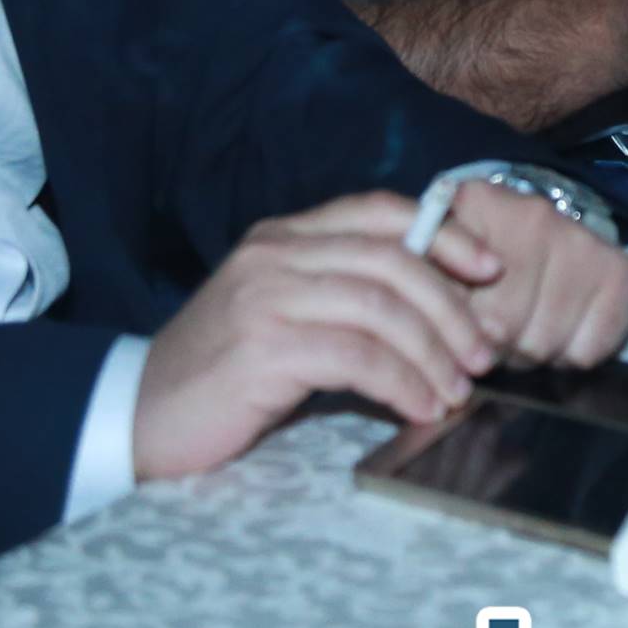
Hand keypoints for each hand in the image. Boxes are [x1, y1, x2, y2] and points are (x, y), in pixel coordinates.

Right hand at [131, 193, 501, 481]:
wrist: (138, 416)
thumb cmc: (223, 376)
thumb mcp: (284, 316)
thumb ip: (343, 297)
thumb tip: (439, 311)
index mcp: (284, 236)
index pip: (381, 211)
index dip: (444, 234)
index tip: (490, 271)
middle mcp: (275, 254)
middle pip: (392, 259)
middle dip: (452, 305)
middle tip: (484, 353)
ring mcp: (266, 297)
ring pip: (381, 307)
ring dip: (433, 352)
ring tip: (457, 391)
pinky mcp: (262, 348)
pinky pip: (357, 356)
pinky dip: (402, 383)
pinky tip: (420, 408)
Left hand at [440, 180, 627, 365]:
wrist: (544, 225)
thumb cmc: (480, 252)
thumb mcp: (441, 256)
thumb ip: (432, 290)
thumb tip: (443, 346)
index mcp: (478, 204)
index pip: (456, 301)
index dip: (458, 332)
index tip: (461, 331)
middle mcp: (534, 216)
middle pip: (503, 328)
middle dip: (495, 348)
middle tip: (497, 336)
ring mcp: (581, 240)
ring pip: (544, 343)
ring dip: (531, 355)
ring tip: (527, 333)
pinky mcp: (617, 269)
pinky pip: (588, 350)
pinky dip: (570, 356)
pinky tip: (561, 331)